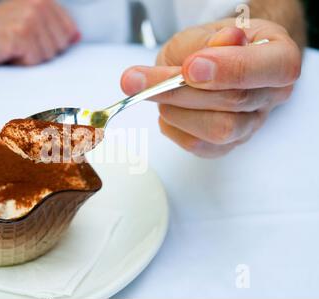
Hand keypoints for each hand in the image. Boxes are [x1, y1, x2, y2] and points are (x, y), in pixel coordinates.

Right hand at [0, 0, 78, 64]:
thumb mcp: (28, 22)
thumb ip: (53, 27)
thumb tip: (76, 37)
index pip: (69, 31)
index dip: (53, 43)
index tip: (33, 39)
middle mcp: (39, 5)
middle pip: (60, 45)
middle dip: (41, 51)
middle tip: (19, 43)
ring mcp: (30, 19)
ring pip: (48, 55)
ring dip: (30, 58)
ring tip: (12, 46)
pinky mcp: (20, 35)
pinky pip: (34, 60)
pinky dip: (21, 62)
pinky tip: (7, 51)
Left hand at [121, 19, 301, 157]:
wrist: (205, 65)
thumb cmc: (208, 47)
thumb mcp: (202, 33)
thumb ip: (209, 41)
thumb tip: (224, 42)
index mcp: (278, 58)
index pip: (273, 68)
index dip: (230, 70)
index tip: (190, 67)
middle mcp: (271, 95)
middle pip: (235, 103)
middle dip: (182, 91)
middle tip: (139, 79)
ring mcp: (251, 125)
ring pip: (218, 130)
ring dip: (176, 110)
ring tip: (156, 92)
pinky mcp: (226, 146)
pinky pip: (199, 147)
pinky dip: (174, 128)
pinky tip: (167, 110)